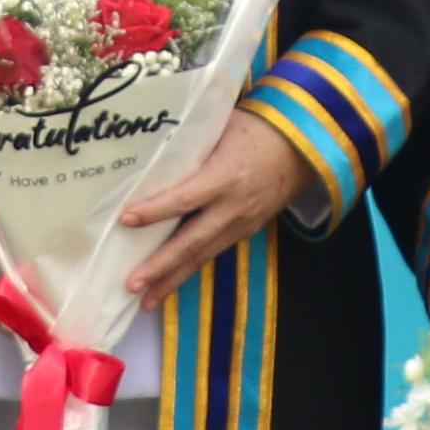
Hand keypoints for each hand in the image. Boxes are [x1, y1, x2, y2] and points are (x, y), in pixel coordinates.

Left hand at [115, 114, 310, 295]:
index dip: (155, 211)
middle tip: (132, 284)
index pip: (184, 199)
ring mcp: (241, 223)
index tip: (126, 219)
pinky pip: (214, 252)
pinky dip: (191, 269)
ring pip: (202, 256)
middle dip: (161, 266)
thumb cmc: (256, 128)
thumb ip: (189, 144)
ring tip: (147, 301)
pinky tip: (171, 282)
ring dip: (173, 280)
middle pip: (192, 242)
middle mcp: (232, 207)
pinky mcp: (246, 231)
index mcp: (225, 177)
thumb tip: (149, 151)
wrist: (303, 146)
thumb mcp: (220, 128)